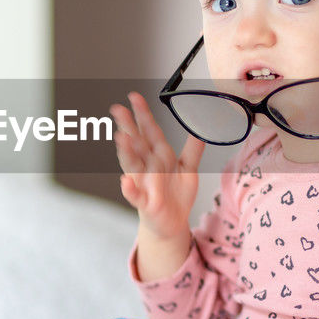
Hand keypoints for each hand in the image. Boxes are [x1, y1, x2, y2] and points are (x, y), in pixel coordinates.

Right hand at [110, 91, 204, 241]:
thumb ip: (193, 149)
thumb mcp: (188, 168)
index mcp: (158, 155)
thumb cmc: (176, 194)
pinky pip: (135, 195)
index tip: (134, 96)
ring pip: (133, 165)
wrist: (172, 222)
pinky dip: (130, 189)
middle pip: (137, 143)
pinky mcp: (145, 202)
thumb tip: (201, 128)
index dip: (143, 114)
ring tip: (121, 137)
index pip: (149, 130)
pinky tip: (125, 181)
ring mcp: (144, 183)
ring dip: (126, 152)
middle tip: (118, 109)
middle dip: (128, 126)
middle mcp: (147, 166)